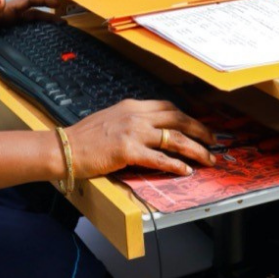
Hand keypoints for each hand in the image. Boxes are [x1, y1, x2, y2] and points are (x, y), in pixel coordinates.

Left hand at [0, 0, 59, 41]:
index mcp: (3, 10)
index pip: (27, 2)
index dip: (42, 2)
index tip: (56, 4)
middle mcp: (4, 13)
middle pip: (30, 11)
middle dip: (46, 14)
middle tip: (61, 20)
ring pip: (24, 19)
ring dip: (38, 20)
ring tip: (51, 25)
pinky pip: (15, 26)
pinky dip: (26, 27)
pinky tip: (29, 34)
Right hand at [65, 100, 216, 178]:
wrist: (65, 148)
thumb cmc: (84, 138)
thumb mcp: (110, 119)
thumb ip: (130, 120)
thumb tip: (149, 130)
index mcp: (131, 106)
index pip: (167, 107)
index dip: (187, 116)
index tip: (198, 125)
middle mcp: (135, 115)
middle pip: (177, 119)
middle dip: (199, 130)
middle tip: (213, 141)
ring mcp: (132, 132)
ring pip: (173, 138)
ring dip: (195, 149)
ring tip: (208, 159)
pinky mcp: (127, 151)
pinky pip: (159, 158)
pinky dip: (175, 165)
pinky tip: (185, 171)